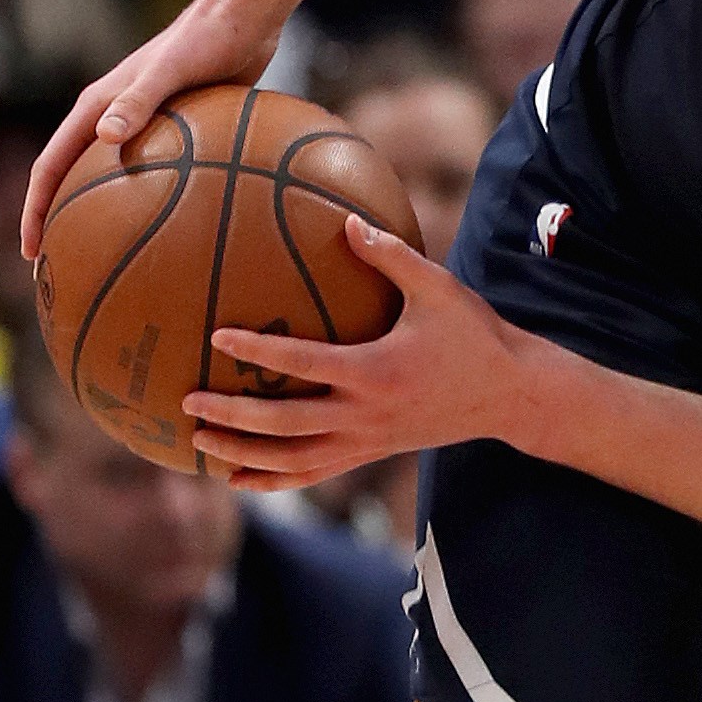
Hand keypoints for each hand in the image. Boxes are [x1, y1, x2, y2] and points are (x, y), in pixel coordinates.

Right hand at [20, 0, 283, 259]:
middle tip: (63, 266)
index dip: (35, 209)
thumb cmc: (205, 40)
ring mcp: (145, 124)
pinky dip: (157, 202)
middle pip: (74, 179)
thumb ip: (139, 100)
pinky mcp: (178, 128)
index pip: (50, 166)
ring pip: (115, 179)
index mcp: (96, 107)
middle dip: (61, 221)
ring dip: (107, 216)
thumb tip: (105, 137)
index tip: (31, 251)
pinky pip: (158, 173)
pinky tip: (181, 232)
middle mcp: (113, 117)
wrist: (243, 19)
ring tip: (115, 257)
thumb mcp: (171, 70)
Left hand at [183, 217, 535, 486]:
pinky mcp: (372, 452)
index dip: (259, 349)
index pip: (304, 363)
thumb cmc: (475, 336)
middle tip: (189, 399)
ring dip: (244, 455)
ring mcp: (368, 440)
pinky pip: (315, 474)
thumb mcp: (440, 290)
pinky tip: (238, 480)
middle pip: (286, 424)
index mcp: (376, 371)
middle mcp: (366, 413)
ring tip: (199, 442)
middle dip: (233, 415)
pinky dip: (274, 481)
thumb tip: (347, 220)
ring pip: (294, 459)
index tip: (218, 334)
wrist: (512, 395)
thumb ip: (392, 256)